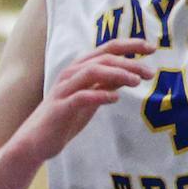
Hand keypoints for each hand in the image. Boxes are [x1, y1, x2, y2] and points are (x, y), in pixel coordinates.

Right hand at [17, 39, 157, 163]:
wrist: (35, 143)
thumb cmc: (66, 117)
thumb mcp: (93, 98)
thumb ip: (108, 83)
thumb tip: (132, 72)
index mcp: (80, 68)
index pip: (108, 48)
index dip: (130, 45)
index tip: (152, 48)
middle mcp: (71, 74)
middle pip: (104, 57)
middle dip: (130, 62)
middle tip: (150, 72)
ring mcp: (63, 90)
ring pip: (92, 71)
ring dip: (117, 73)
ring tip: (136, 82)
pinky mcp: (59, 108)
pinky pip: (81, 96)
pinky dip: (99, 94)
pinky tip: (115, 98)